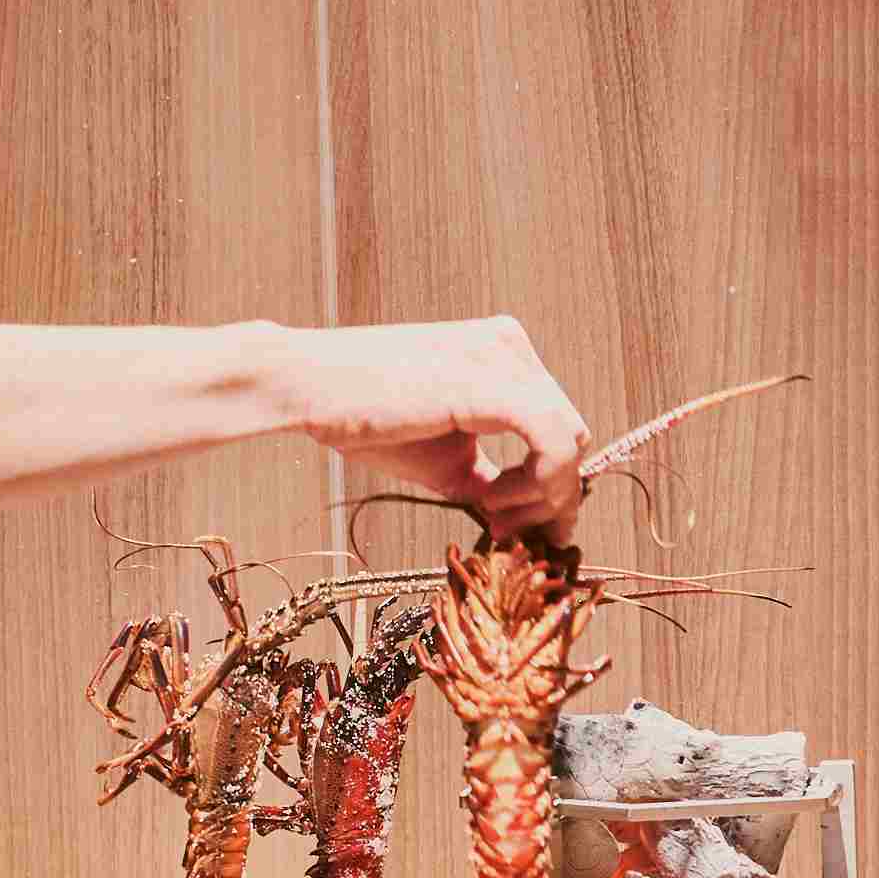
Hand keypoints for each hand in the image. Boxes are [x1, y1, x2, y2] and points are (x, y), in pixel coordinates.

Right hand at [292, 317, 587, 537]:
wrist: (305, 386)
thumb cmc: (363, 417)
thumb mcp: (444, 457)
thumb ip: (491, 480)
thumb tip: (528, 523)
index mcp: (501, 354)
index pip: (556, 422)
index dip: (554, 485)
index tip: (527, 528)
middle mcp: (510, 346)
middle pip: (573, 432)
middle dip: (554, 496)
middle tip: (512, 532)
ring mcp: (503, 358)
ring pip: (571, 438)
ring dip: (546, 495)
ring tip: (496, 518)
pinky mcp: (491, 383)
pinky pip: (553, 440)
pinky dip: (539, 484)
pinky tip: (494, 504)